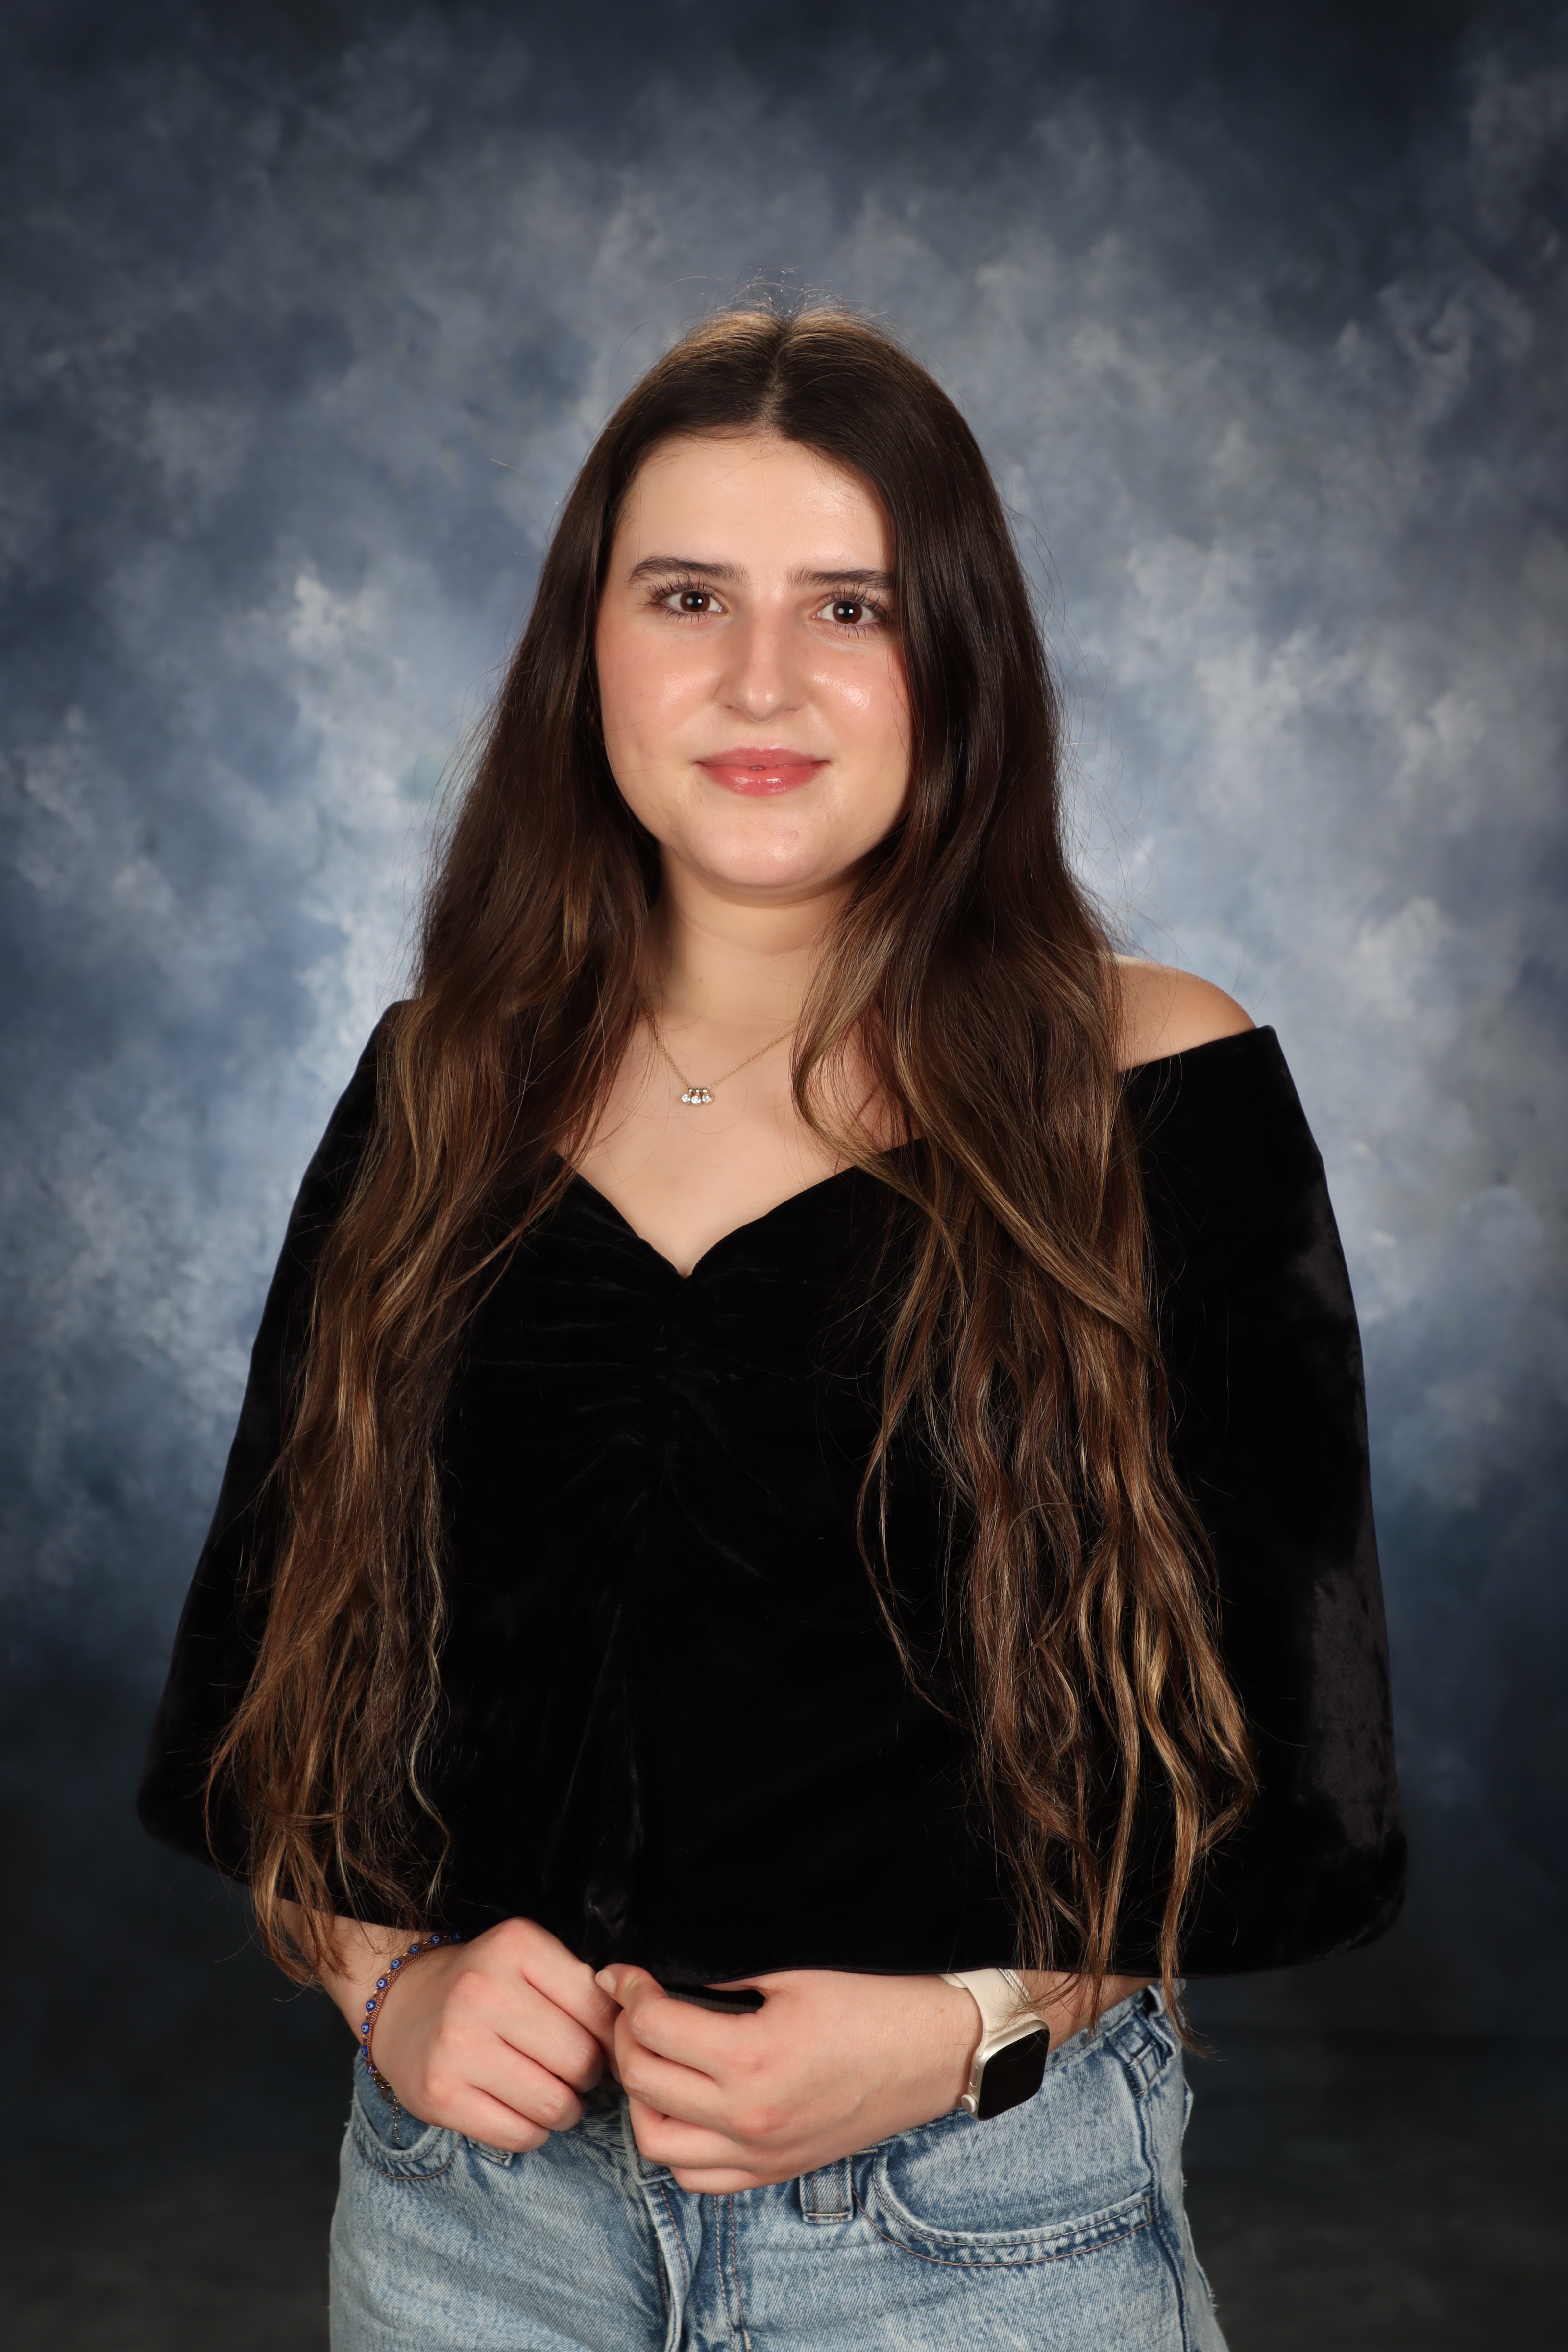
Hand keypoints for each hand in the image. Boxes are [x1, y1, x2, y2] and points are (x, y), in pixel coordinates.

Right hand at [362, 1917, 620, 2151]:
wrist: (401, 2005)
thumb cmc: (483, 1984)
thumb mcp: (531, 1960)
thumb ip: (583, 1988)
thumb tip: (633, 2039)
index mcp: (515, 1945)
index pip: (598, 2007)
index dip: (609, 2036)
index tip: (601, 2044)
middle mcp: (482, 1990)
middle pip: (580, 2060)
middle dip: (588, 2075)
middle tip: (573, 2071)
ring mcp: (457, 2045)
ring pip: (555, 2104)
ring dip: (565, 2109)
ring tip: (551, 2092)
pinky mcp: (439, 2094)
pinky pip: (519, 2135)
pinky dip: (533, 2131)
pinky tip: (520, 2109)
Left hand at [594, 1966, 981, 2190]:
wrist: (940, 2049)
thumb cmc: (875, 1998)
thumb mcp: (795, 1968)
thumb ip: (724, 1971)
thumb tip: (664, 1968)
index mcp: (753, 2058)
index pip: (653, 2027)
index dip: (628, 1990)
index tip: (622, 1971)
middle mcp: (750, 2117)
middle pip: (643, 2083)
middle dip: (623, 2037)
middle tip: (630, 2005)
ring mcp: (762, 2153)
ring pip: (658, 2143)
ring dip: (641, 2097)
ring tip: (651, 2055)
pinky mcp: (776, 2170)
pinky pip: (699, 2177)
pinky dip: (677, 2144)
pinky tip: (685, 2103)